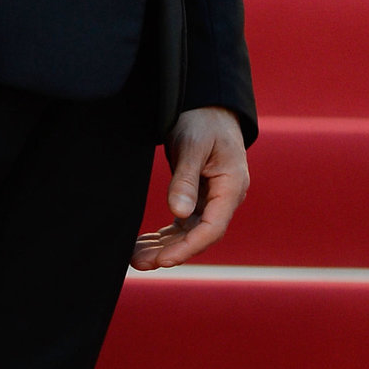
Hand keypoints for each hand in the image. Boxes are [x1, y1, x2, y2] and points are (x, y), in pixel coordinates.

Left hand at [130, 107, 248, 268]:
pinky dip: (165, 236)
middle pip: (199, 235)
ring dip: (165, 247)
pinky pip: (183, 223)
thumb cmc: (203, 120)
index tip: (163, 260)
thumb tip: (178, 213)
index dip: (187, 247)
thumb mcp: (193, 144)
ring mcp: (213, 199)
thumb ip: (186, 179)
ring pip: (189, 232)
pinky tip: (144, 244)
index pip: (212, 228)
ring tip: (137, 258)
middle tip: (140, 263)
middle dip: (171, 252)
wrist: (208, 105)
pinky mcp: (200, 197)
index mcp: (232, 186)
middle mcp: (225, 197)